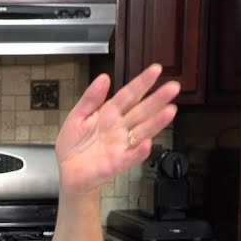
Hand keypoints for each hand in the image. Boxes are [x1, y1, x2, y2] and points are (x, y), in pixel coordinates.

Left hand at [54, 65, 180, 195]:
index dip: (142, 83)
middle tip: (173, 87)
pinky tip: (147, 143)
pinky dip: (139, 151)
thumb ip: (90, 98)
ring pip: (141, 132)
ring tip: (170, 111)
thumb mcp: (77, 116)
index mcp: (109, 114)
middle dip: (157, 100)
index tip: (156, 69)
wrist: (67, 171)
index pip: (128, 95)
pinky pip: (131, 157)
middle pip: (141, 111)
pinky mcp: (117, 163)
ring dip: (156, 123)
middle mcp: (119, 128)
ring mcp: (120, 145)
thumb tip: (104, 77)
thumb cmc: (73, 144)